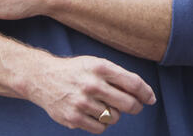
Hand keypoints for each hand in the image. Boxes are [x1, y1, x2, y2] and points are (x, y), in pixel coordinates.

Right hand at [22, 54, 155, 133]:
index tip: (151, 98)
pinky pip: (100, 128)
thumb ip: (118, 77)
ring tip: (105, 106)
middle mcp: (92, 84)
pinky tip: (95, 115)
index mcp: (101, 68)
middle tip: (135, 107)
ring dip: (114, 115)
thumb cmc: (77, 71)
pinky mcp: (72, 118)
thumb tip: (143, 94)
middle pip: (128, 104)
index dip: (146, 93)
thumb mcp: (96, 64)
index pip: (133, 83)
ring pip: (114, 118)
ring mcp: (81, 102)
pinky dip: (102, 124)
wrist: (42, 78)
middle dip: (136, 107)